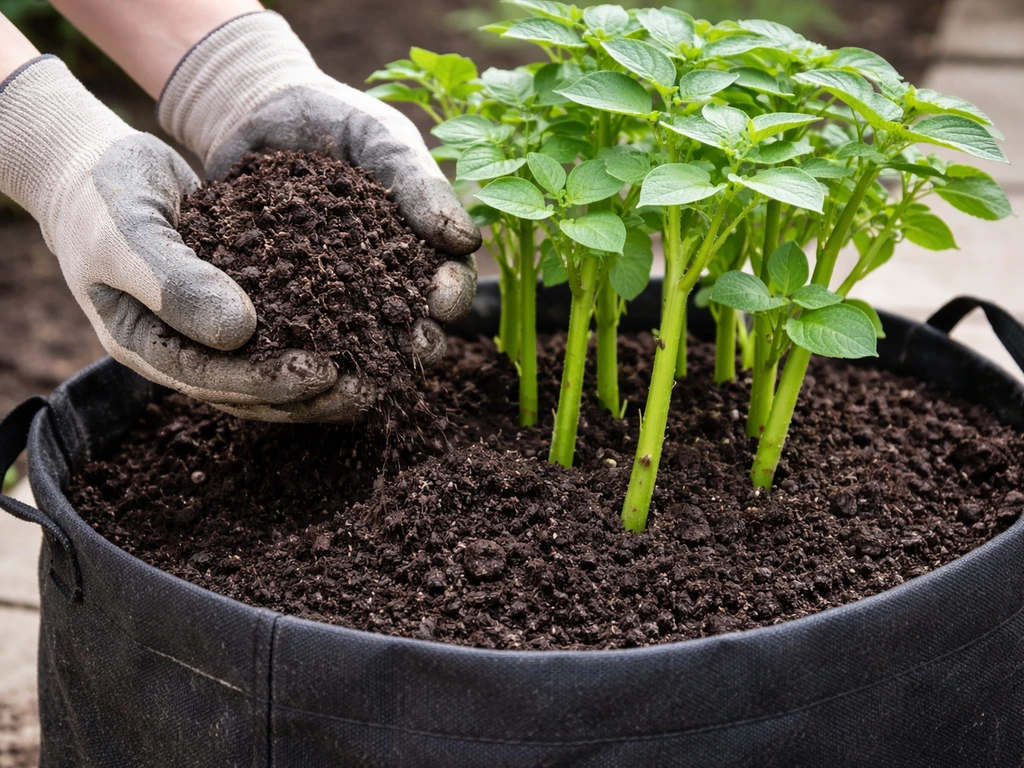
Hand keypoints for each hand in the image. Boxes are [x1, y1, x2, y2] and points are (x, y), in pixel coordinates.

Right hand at [0, 57, 338, 407]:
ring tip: (378, 375)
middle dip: (309, 395)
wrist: (100, 168)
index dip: (270, 383)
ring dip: (323, 380)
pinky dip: (323, 334)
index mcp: (146, 346)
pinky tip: (368, 330)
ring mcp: (209, 333)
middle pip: (250, 392)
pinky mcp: (240, 306)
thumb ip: (173, 282)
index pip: (213, 381)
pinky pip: (284, 330)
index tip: (324, 373)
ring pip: (272, 370)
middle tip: (368, 388)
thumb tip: (240, 333)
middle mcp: (182, 350)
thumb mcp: (127, 234)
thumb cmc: (101, 197)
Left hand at [158, 11, 480, 421]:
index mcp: (418, 247)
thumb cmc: (336, 119)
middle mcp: (380, 281)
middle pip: (410, 322)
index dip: (453, 293)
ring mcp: (329, 295)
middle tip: (414, 346)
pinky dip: (297, 344)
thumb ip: (421, 185)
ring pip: (355, 338)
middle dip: (418, 338)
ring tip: (365, 367)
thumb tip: (467, 240)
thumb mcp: (383, 141)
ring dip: (365, 357)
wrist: (256, 110)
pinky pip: (291, 329)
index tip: (443, 297)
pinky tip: (293, 353)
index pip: (448, 280)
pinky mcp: (277, 300)